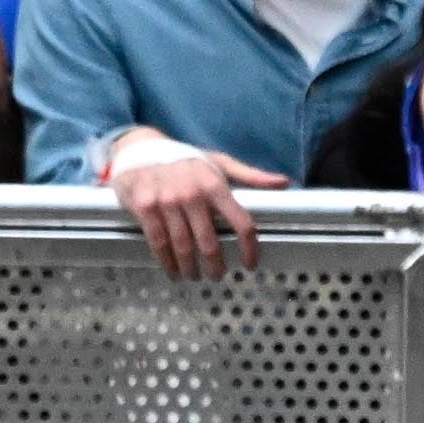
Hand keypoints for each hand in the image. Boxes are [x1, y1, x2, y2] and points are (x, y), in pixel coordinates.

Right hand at [107, 132, 266, 278]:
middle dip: (215, 265)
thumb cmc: (185, 159)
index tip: (249, 264)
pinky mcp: (145, 207)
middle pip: (210, 242)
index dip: (249, 248)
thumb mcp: (218, 162)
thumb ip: (250, 175)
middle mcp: (192, 193)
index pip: (241, 222)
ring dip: (190, 267)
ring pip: (183, 246)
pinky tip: (172, 269)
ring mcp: (167, 201)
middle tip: (217, 275)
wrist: (139, 147)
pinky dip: (167, 262)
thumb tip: (284, 182)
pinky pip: (159, 242)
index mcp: (214, 184)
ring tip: (193, 275)